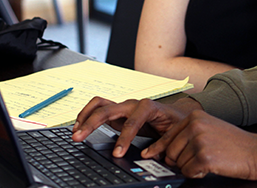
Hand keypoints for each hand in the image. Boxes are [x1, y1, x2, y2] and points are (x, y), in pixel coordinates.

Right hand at [72, 96, 201, 157]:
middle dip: (93, 123)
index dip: (124, 138)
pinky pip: (99, 108)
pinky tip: (80, 127)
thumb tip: (149, 156)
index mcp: (149, 107)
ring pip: (100, 104)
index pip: (133, 122)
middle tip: (79, 138)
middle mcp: (134, 104)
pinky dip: (87, 115)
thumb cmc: (175, 122)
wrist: (176, 115)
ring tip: (76, 132)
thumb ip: (162, 144)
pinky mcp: (117, 112)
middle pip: (109, 109)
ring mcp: (124, 107)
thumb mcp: (173, 134)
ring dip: (86, 116)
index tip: (117, 153)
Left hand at [143, 110, 256, 179]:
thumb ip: (188, 135)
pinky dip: (198, 174)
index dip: (158, 149)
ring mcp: (199, 141)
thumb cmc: (236, 143)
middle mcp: (195, 126)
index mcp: (195, 117)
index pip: (168, 136)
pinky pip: (188, 172)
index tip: (149, 155)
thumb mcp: (210, 129)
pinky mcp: (204, 157)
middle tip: (199, 160)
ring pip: (178, 163)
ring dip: (191, 167)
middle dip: (179, 161)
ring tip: (210, 160)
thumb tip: (162, 150)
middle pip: (169, 152)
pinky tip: (212, 166)